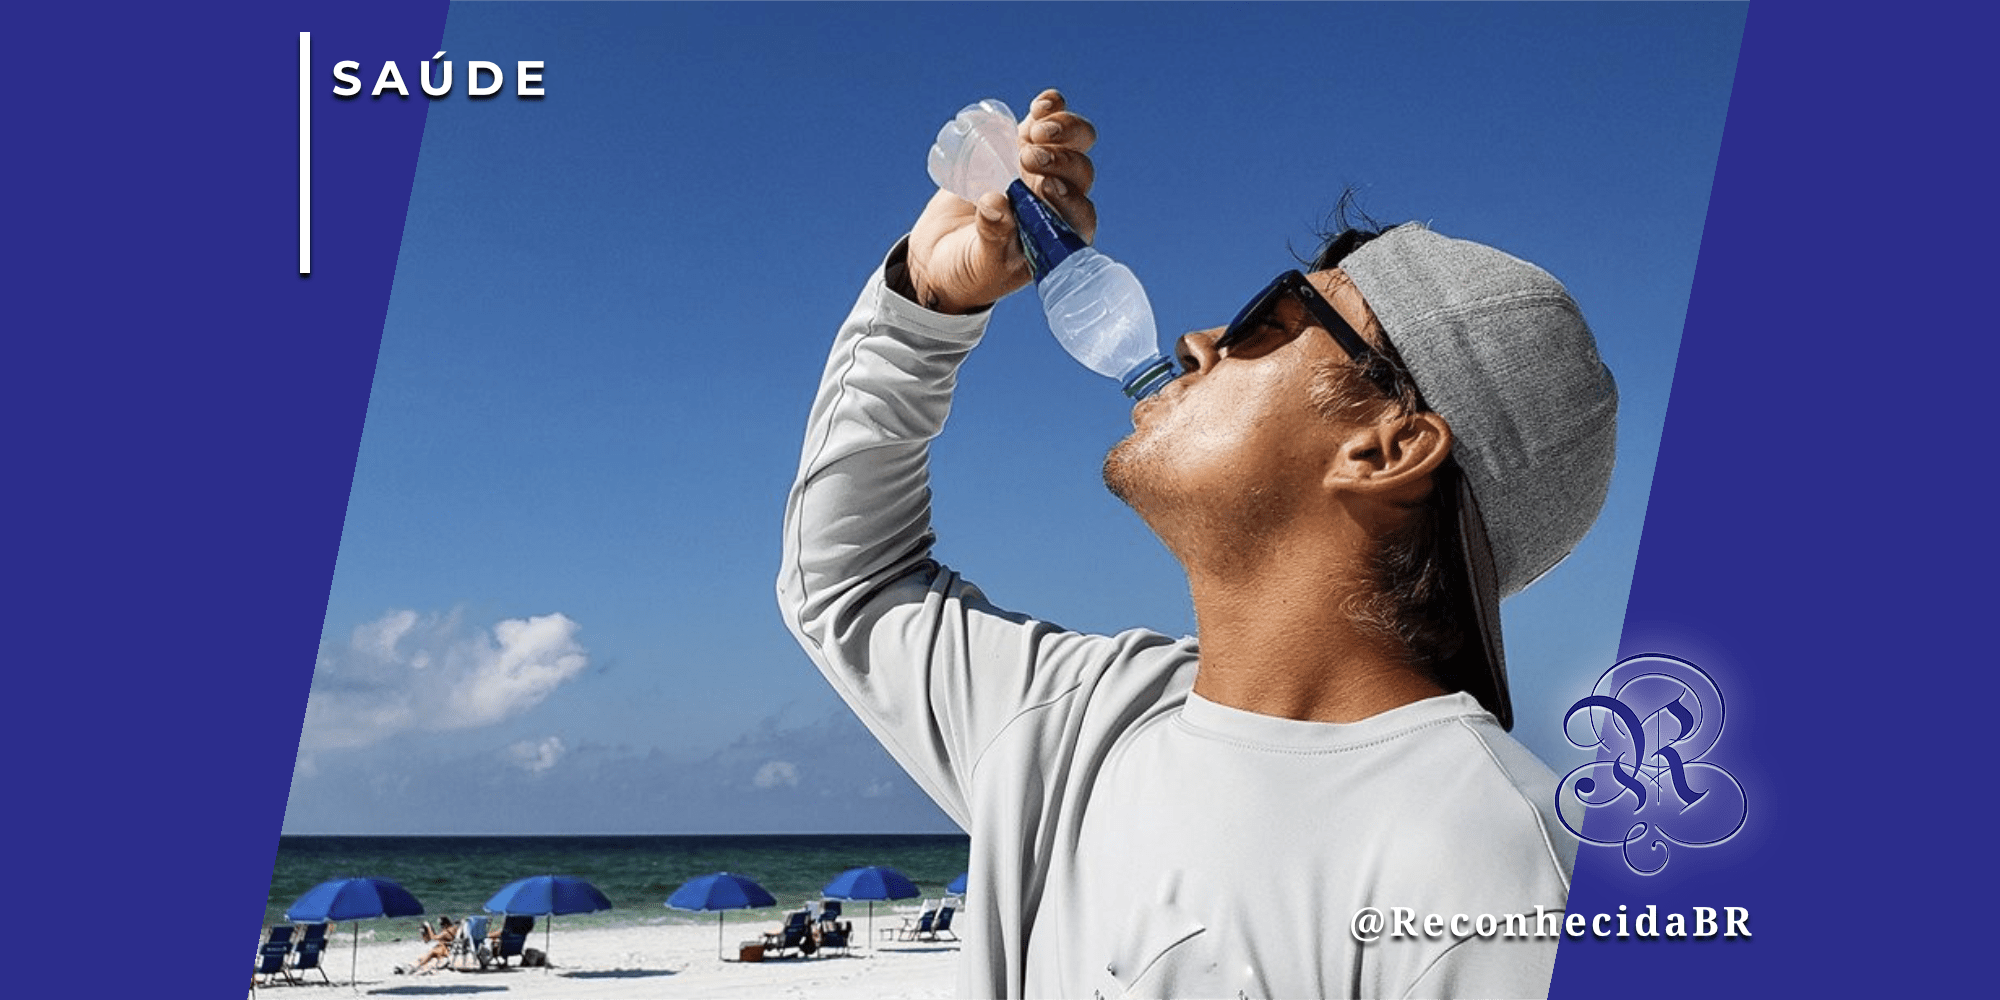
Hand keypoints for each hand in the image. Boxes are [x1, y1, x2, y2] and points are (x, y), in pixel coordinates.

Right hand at [907, 89, 1099, 313]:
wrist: (938, 254)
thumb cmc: (968, 269)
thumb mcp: (981, 262)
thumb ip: (992, 237)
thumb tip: (996, 203)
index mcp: (1057, 235)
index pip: (1080, 214)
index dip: (1071, 197)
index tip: (1046, 188)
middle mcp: (1056, 201)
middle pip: (1080, 172)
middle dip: (1062, 160)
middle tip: (1028, 159)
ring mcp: (1039, 171)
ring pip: (1072, 143)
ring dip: (1062, 131)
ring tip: (1034, 133)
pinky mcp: (1017, 147)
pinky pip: (1044, 122)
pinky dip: (1049, 109)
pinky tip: (1042, 105)